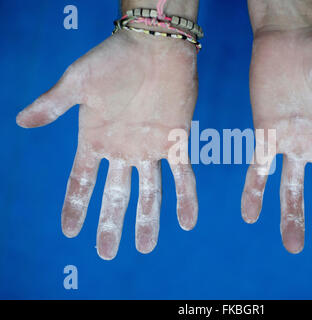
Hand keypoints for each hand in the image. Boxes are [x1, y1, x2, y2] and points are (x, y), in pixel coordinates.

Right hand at [16, 31, 198, 259]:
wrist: (155, 46)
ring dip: (147, 220)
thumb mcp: (77, 82)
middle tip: (107, 253)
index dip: (75, 206)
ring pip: (149, 192)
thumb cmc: (113, 59)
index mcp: (95, 140)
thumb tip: (20, 121)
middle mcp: (122, 150)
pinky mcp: (176, 141)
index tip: (70, 232)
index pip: (81, 182)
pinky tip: (187, 223)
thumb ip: (53, 104)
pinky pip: (182, 176)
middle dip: (110, 223)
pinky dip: (185, 198)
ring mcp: (150, 149)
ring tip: (145, 247)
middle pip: (115, 195)